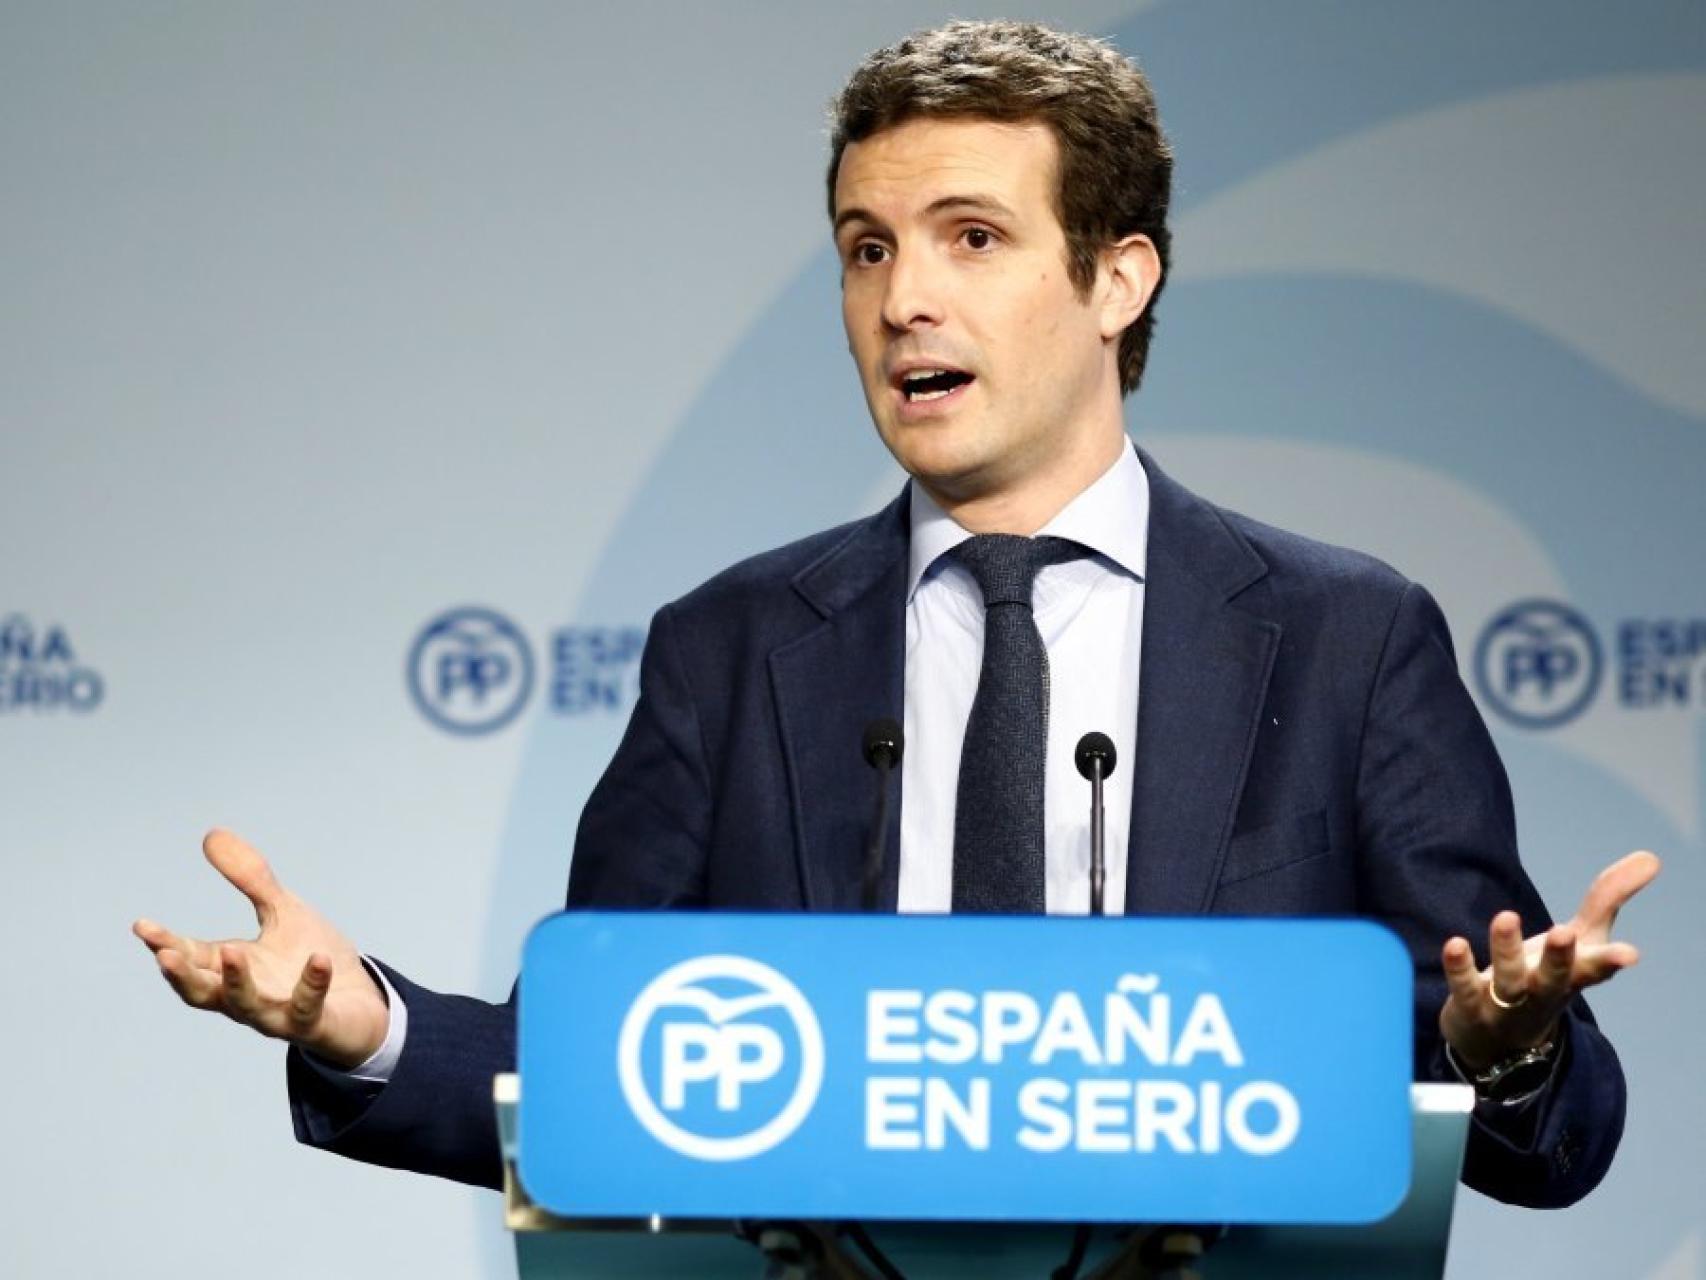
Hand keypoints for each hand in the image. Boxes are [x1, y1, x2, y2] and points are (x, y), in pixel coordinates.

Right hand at [133, 829, 390, 1068]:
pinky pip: (308, 1007)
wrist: (360, 1001)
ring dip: (238, 982)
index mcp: (233, 969)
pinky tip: (318, 959)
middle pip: (204, 992)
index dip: (167, 944)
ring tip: (233, 951)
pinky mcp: (314, 1023)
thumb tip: (211, 835)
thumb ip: (250, 878)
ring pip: (248, 1006)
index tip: (142, 925)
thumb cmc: (310, 956)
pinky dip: (312, 984)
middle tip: (163, 956)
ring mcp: (278, 1013)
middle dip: (183, 975)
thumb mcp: (281, 910)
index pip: (191, 957)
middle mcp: (247, 996)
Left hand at [1439, 850, 1659, 1071]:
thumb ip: (1607, 899)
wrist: (1500, 1045)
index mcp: (1572, 976)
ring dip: (1507, 951)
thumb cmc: (1545, 979)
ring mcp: (1506, 1004)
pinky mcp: (1470, 1007)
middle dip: (1560, 957)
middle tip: (1565, 933)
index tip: (1629, 954)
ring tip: (1506, 917)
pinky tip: (1455, 944)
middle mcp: (1542, 992)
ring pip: (1508, 980)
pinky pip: (1464, 988)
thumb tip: (1650, 857)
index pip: (1594, 969)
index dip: (1611, 961)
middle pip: (1553, 978)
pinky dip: (1460, 968)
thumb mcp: (1581, 940)